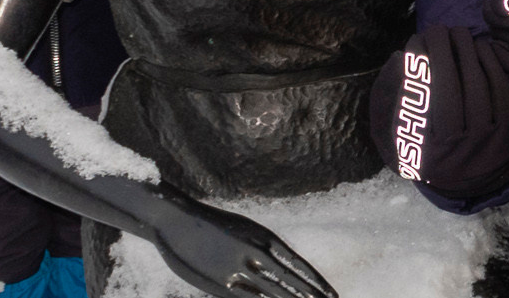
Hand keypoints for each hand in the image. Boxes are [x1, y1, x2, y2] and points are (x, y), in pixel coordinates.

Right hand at [146, 196, 335, 297]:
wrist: (176, 219)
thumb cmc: (211, 224)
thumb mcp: (244, 230)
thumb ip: (261, 249)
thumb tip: (279, 264)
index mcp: (263, 238)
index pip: (297, 265)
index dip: (316, 282)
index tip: (332, 295)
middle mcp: (255, 253)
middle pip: (289, 282)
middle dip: (310, 297)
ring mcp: (237, 270)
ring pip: (272, 294)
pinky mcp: (220, 283)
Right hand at [370, 24, 508, 198]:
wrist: (472, 176)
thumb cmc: (426, 143)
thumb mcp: (393, 133)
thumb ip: (387, 100)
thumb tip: (398, 59)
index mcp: (421, 153)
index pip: (415, 103)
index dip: (414, 68)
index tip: (413, 43)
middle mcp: (453, 151)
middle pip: (446, 91)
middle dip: (440, 52)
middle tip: (434, 29)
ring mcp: (484, 142)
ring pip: (474, 86)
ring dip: (465, 50)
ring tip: (455, 32)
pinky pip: (499, 87)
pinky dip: (488, 61)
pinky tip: (478, 45)